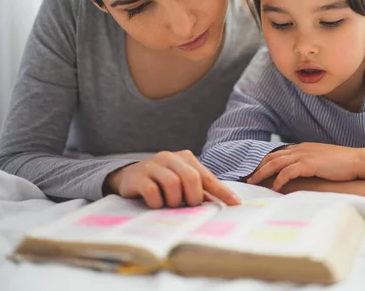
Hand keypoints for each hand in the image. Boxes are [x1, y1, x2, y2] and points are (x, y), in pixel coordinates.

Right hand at [104, 150, 240, 208]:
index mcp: (186, 158)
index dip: (221, 191)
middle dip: (193, 197)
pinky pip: (153, 192)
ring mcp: (153, 165)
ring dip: (174, 201)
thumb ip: (200, 190)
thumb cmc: (161, 181)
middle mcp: (170, 157)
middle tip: (188, 206)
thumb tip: (224, 202)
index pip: (207, 176)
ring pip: (172, 184)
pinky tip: (156, 204)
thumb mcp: (182, 182)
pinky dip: (157, 202)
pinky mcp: (138, 176)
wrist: (128, 176)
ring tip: (170, 204)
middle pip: (191, 178)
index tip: (235, 204)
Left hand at [246, 143, 358, 190]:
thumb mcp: (321, 161)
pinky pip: (288, 172)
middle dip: (258, 167)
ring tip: (254, 183)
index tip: (255, 171)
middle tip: (248, 178)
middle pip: (272, 157)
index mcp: (302, 147)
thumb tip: (299, 174)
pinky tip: (274, 188)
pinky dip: (279, 179)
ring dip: (262, 173)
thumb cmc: (342, 164)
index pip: (278, 153)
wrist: (357, 160)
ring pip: (276, 163)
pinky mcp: (309, 164)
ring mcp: (304, 155)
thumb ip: (308, 164)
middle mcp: (300, 149)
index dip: (265, 162)